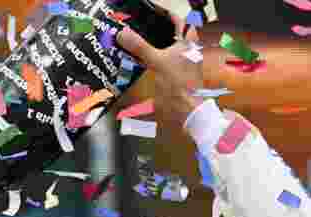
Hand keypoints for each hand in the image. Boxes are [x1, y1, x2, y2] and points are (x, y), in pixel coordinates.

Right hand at [116, 8, 204, 125]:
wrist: (185, 109)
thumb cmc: (178, 84)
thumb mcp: (157, 61)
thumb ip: (139, 47)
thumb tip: (122, 33)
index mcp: (188, 43)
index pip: (180, 21)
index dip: (167, 15)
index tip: (153, 13)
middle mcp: (187, 51)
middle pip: (173, 35)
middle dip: (157, 31)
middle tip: (141, 28)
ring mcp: (181, 65)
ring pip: (167, 50)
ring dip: (153, 47)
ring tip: (136, 43)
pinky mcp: (175, 77)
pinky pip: (162, 63)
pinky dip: (151, 60)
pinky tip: (139, 62)